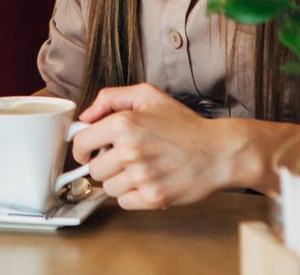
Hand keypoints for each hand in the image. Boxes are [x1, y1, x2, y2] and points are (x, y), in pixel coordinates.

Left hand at [71, 83, 249, 208]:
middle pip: (93, 169)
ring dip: (119, 181)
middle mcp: (129, 150)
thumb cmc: (184, 124)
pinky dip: (132, 195)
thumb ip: (110, 98)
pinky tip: (147, 181)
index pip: (80, 143)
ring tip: (139, 168)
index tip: (88, 151)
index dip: (81, 148)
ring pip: (108, 188)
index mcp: (123, 123)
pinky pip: (124, 202)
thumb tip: (84, 117)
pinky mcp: (153, 197)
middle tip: (123, 158)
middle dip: (104, 164)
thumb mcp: (147, 96)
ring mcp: (141, 176)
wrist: (219, 151)